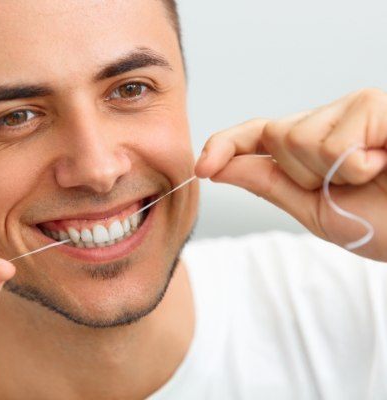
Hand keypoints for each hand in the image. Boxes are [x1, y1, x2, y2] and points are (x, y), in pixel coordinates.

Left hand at [195, 88, 386, 260]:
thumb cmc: (382, 221)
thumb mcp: (313, 209)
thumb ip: (267, 183)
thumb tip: (218, 167)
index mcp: (309, 147)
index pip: (257, 134)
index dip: (225, 145)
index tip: (201, 167)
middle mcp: (328, 121)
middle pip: (274, 136)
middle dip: (304, 173)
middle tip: (349, 185)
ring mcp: (351, 108)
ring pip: (299, 137)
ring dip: (333, 172)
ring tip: (374, 174)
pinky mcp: (375, 104)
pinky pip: (334, 139)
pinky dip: (358, 165)